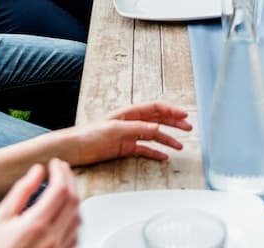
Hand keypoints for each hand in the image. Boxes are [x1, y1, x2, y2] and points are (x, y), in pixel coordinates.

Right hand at [0, 159, 79, 247]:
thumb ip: (21, 192)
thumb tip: (37, 171)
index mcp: (37, 224)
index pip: (61, 189)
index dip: (61, 171)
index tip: (54, 163)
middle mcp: (53, 238)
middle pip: (74, 201)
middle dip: (70, 180)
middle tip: (61, 169)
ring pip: (79, 217)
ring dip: (74, 198)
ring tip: (63, 186)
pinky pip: (75, 234)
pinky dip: (73, 217)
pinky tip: (63, 212)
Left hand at [63, 101, 192, 165]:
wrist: (75, 148)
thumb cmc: (90, 133)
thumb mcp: (115, 129)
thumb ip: (137, 128)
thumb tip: (158, 127)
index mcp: (129, 112)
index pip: (155, 108)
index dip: (171, 111)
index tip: (184, 116)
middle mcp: (131, 122)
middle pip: (158, 120)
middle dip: (174, 123)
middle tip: (188, 128)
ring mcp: (129, 135)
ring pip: (154, 135)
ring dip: (167, 139)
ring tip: (180, 146)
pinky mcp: (125, 148)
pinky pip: (145, 149)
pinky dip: (155, 152)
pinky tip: (164, 156)